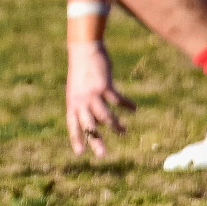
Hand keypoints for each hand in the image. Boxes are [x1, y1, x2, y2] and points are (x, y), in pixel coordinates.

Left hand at [64, 41, 132, 157]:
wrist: (83, 50)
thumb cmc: (81, 72)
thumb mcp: (78, 90)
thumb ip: (86, 106)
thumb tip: (99, 124)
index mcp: (73, 103)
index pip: (72, 124)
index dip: (76, 138)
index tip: (80, 153)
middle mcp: (81, 101)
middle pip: (88, 126)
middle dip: (96, 141)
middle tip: (102, 155)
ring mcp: (92, 94)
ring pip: (105, 117)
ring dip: (116, 126)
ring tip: (124, 131)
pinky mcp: (104, 86)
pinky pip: (117, 100)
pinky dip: (126, 105)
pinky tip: (133, 108)